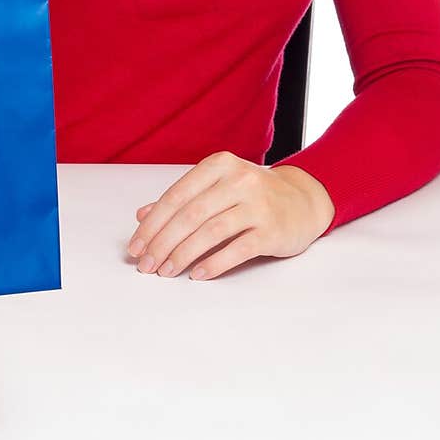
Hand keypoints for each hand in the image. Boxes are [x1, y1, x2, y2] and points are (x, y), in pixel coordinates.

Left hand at [127, 152, 335, 280]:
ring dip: (183, 255)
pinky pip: (237, 249)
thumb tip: (142, 215)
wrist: (303, 200)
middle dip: (162, 243)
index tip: (136, 246)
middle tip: (146, 265)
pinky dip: (214, 263)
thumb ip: (182, 199)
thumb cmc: (253, 194)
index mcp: (219, 165)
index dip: (152, 223)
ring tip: (166, 271)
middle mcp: (238, 180)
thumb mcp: (217, 187)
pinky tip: (197, 274)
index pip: (177, 195)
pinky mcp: (272, 230)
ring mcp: (257, 204)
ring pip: (211, 231)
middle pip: (190, 215)